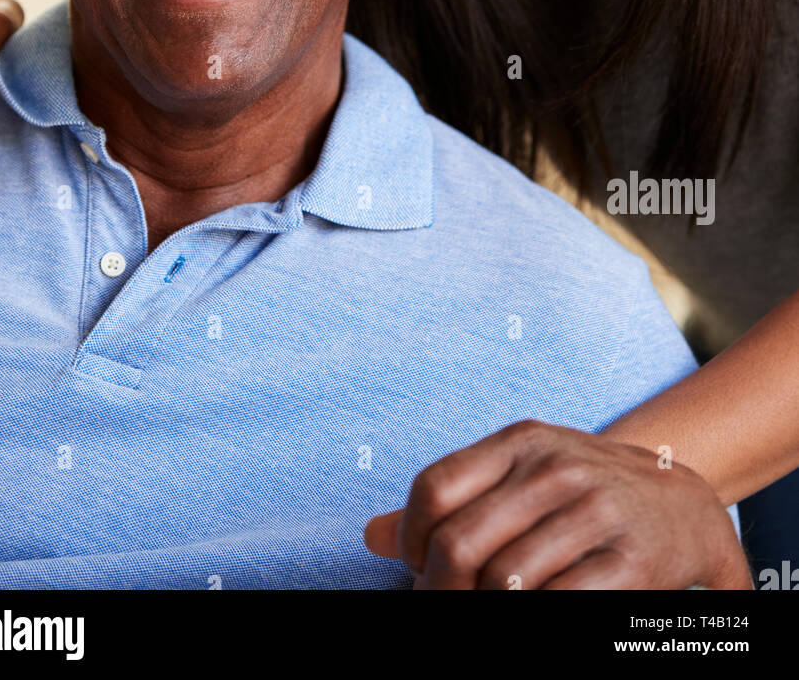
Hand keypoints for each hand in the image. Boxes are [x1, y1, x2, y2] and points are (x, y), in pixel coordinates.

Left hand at [364, 420, 751, 589]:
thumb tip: (371, 536)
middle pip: (460, 542)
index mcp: (521, 441)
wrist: (687, 506)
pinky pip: (554, 602)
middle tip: (442, 601)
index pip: (435, 486)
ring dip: (480, 607)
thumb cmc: (583, 493)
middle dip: (438, 589)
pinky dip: (528, 617)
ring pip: (501, 582)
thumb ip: (452, 499)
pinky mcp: (629, 561)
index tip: (418, 566)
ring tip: (484, 607)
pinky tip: (529, 611)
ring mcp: (594, 512)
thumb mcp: (520, 475)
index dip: (412, 538)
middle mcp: (555, 468)